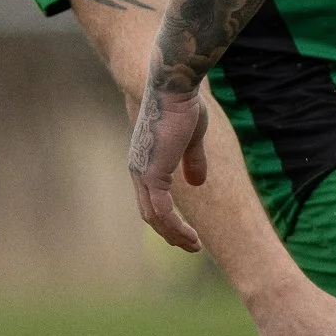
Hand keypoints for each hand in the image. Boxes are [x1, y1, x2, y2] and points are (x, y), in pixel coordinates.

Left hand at [127, 75, 210, 250]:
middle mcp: (138, 170)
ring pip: (155, 217)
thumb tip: (197, 184)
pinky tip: (191, 237)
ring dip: (175, 235)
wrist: (175, 89)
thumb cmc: (183, 106)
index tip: (187, 229)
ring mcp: (143, 173)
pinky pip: (162, 211)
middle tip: (192, 245)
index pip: (152, 198)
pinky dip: (175, 227)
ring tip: (195, 246)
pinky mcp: (153, 175)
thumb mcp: (192, 138)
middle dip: (171, 233)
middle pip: (151, 213)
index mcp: (145, 161)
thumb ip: (192, 161)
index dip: (169, 217)